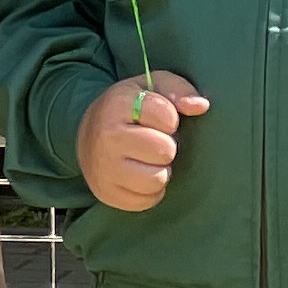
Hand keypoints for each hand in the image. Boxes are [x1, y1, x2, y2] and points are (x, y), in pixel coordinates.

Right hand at [77, 71, 208, 212]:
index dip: (170, 119)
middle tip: (152, 142)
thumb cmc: (128, 110)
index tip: (156, 119)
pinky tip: (140, 174)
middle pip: (165, 151)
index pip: (167, 118)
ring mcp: (103, 169)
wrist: (86, 135)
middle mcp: (106, 137)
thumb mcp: (150, 87)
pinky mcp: (106, 194)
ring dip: (159, 170)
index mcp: (118, 105)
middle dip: (165, 147)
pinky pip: (147, 200)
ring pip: (157, 180)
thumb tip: (200, 106)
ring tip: (147, 160)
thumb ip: (178, 88)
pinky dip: (150, 190)